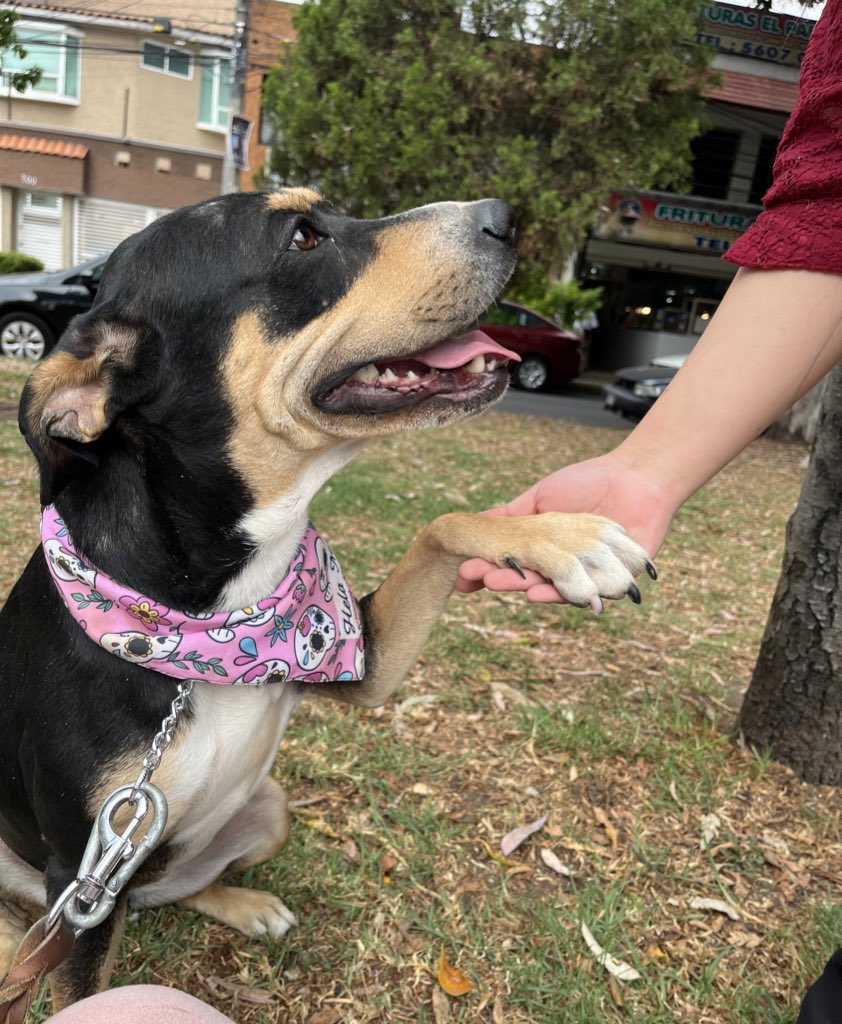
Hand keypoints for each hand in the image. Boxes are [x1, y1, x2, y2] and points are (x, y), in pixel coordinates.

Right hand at [456, 452, 675, 601]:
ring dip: (520, 585)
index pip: (512, 562)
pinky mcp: (611, 584)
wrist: (637, 479)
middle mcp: (564, 567)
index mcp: (546, 551)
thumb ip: (510, 515)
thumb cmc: (589, 484)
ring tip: (494, 582)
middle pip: (527, 577)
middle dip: (497, 578)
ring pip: (549, 586)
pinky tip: (535, 592)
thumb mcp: (540, 499)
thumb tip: (473, 524)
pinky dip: (559, 592)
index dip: (487, 566)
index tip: (461, 570)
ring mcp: (586, 577)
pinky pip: (583, 592)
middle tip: (469, 579)